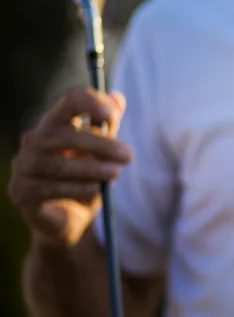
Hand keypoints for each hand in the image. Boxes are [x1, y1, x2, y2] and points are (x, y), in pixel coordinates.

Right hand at [8, 86, 131, 246]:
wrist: (70, 219)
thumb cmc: (87, 178)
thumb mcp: (102, 152)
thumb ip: (108, 126)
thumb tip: (118, 97)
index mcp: (56, 123)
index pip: (69, 100)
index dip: (90, 102)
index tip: (112, 115)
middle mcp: (34, 141)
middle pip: (65, 134)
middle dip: (100, 144)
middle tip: (128, 155)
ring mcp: (24, 166)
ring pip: (59, 164)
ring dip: (92, 168)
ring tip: (116, 173)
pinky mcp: (21, 192)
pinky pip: (49, 188)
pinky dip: (76, 187)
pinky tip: (95, 189)